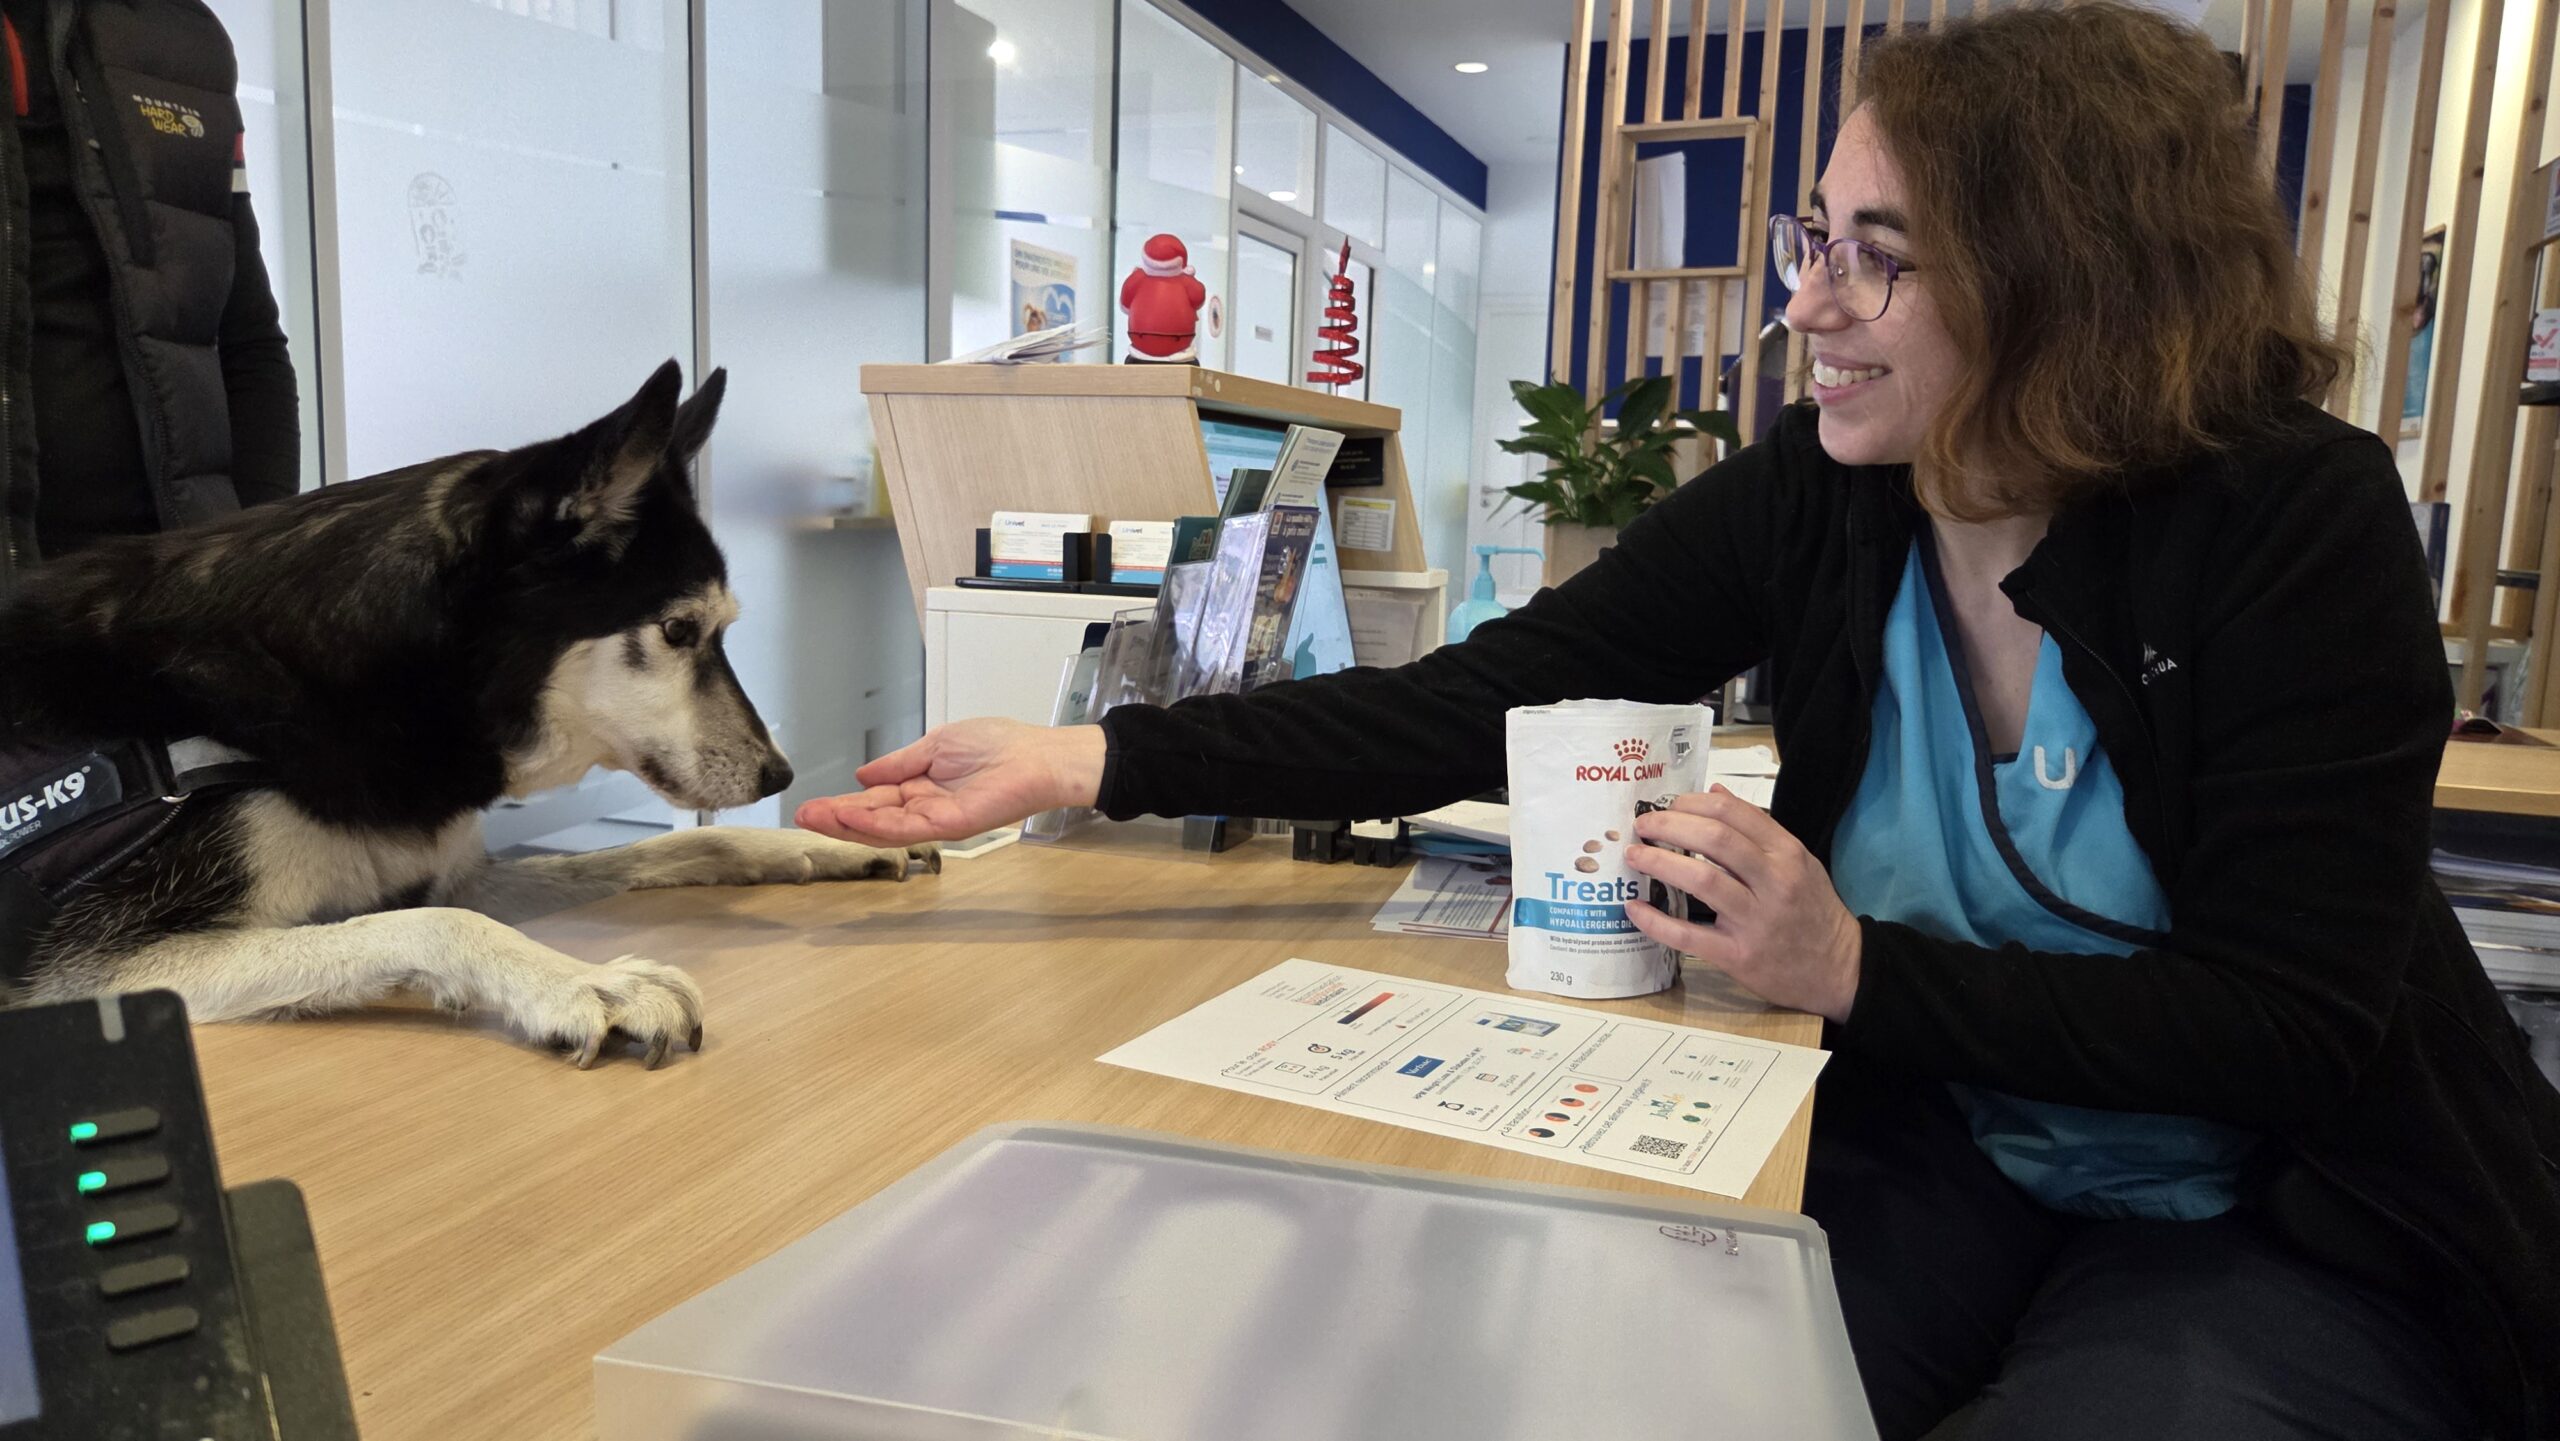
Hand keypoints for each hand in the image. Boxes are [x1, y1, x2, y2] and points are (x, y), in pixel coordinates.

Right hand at [793, 719, 1106, 845]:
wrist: (1036, 757)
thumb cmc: (998, 746)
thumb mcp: (935, 746)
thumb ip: (898, 764)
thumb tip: (863, 776)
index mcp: (920, 787)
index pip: (874, 801)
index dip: (843, 804)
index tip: (813, 805)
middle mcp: (924, 808)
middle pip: (872, 819)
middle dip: (835, 819)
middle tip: (802, 817)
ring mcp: (935, 820)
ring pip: (882, 830)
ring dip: (846, 825)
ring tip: (815, 819)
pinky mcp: (949, 826)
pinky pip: (906, 829)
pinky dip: (875, 825)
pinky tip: (850, 819)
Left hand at [1622, 785, 1863, 1020]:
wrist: (1841, 970)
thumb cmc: (1813, 912)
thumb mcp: (1799, 862)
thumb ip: (1758, 828)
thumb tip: (1715, 793)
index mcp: (1787, 854)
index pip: (1734, 814)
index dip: (1693, 804)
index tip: (1668, 805)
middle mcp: (1773, 882)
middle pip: (1715, 839)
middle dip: (1669, 826)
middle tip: (1643, 826)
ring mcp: (1755, 920)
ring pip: (1701, 880)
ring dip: (1659, 863)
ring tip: (1634, 855)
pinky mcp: (1739, 956)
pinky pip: (1689, 935)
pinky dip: (1656, 921)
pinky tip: (1635, 908)